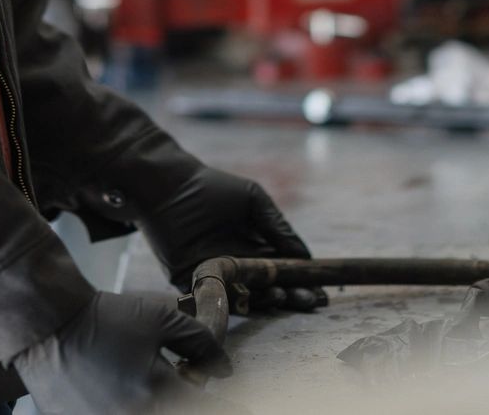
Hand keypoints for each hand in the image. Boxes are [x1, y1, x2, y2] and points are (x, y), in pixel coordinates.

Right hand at [13, 291, 227, 414]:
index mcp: (155, 394)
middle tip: (178, 378)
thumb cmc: (105, 319)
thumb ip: (199, 342)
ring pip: (146, 413)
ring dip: (153, 402)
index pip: (205, 408)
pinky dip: (123, 404)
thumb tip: (223, 368)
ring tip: (140, 380)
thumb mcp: (160, 319)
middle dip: (183, 399)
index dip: (222, 402)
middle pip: (176, 411)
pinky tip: (115, 389)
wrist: (49, 325)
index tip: (233, 400)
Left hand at [136, 165, 325, 312]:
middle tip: (307, 301)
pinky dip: (233, 301)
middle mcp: (237, 265)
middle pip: (268, 288)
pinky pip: (215, 297)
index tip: (320, 291)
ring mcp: (216, 275)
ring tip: (281, 296)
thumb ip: (277, 227)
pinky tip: (250, 299)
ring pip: (245, 297)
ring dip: (266, 300)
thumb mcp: (253, 201)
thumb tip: (306, 256)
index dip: (301, 282)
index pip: (282, 271)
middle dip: (290, 296)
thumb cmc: (212, 188)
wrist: (169, 187)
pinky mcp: (191, 282)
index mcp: (253, 247)